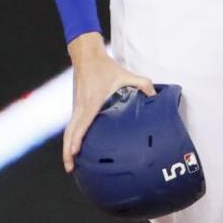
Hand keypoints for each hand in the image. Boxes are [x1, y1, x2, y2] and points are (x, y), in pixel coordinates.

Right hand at [63, 32, 155, 172]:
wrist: (86, 55)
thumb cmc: (105, 66)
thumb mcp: (125, 74)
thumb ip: (142, 84)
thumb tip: (155, 97)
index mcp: (92, 102)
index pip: (82, 124)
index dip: (77, 139)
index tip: (75, 153)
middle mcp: (81, 106)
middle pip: (70, 132)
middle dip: (68, 151)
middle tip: (70, 167)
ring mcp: (76, 106)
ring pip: (68, 130)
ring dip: (67, 147)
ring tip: (70, 163)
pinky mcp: (76, 105)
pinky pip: (71, 125)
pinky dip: (70, 137)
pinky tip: (73, 147)